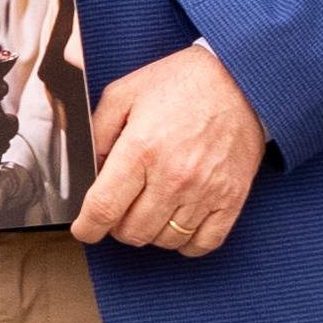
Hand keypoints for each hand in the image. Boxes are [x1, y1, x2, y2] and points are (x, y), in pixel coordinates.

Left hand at [72, 41, 264, 257]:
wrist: (237, 78)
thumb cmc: (180, 84)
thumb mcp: (124, 94)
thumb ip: (97, 133)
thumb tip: (88, 170)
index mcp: (141, 149)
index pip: (103, 209)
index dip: (87, 228)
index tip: (85, 229)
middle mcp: (174, 176)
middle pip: (132, 232)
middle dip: (117, 227)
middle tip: (120, 209)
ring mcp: (205, 191)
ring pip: (164, 240)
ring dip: (150, 231)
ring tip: (150, 208)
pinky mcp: (231, 198)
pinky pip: (202, 244)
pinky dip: (185, 242)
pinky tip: (177, 222)